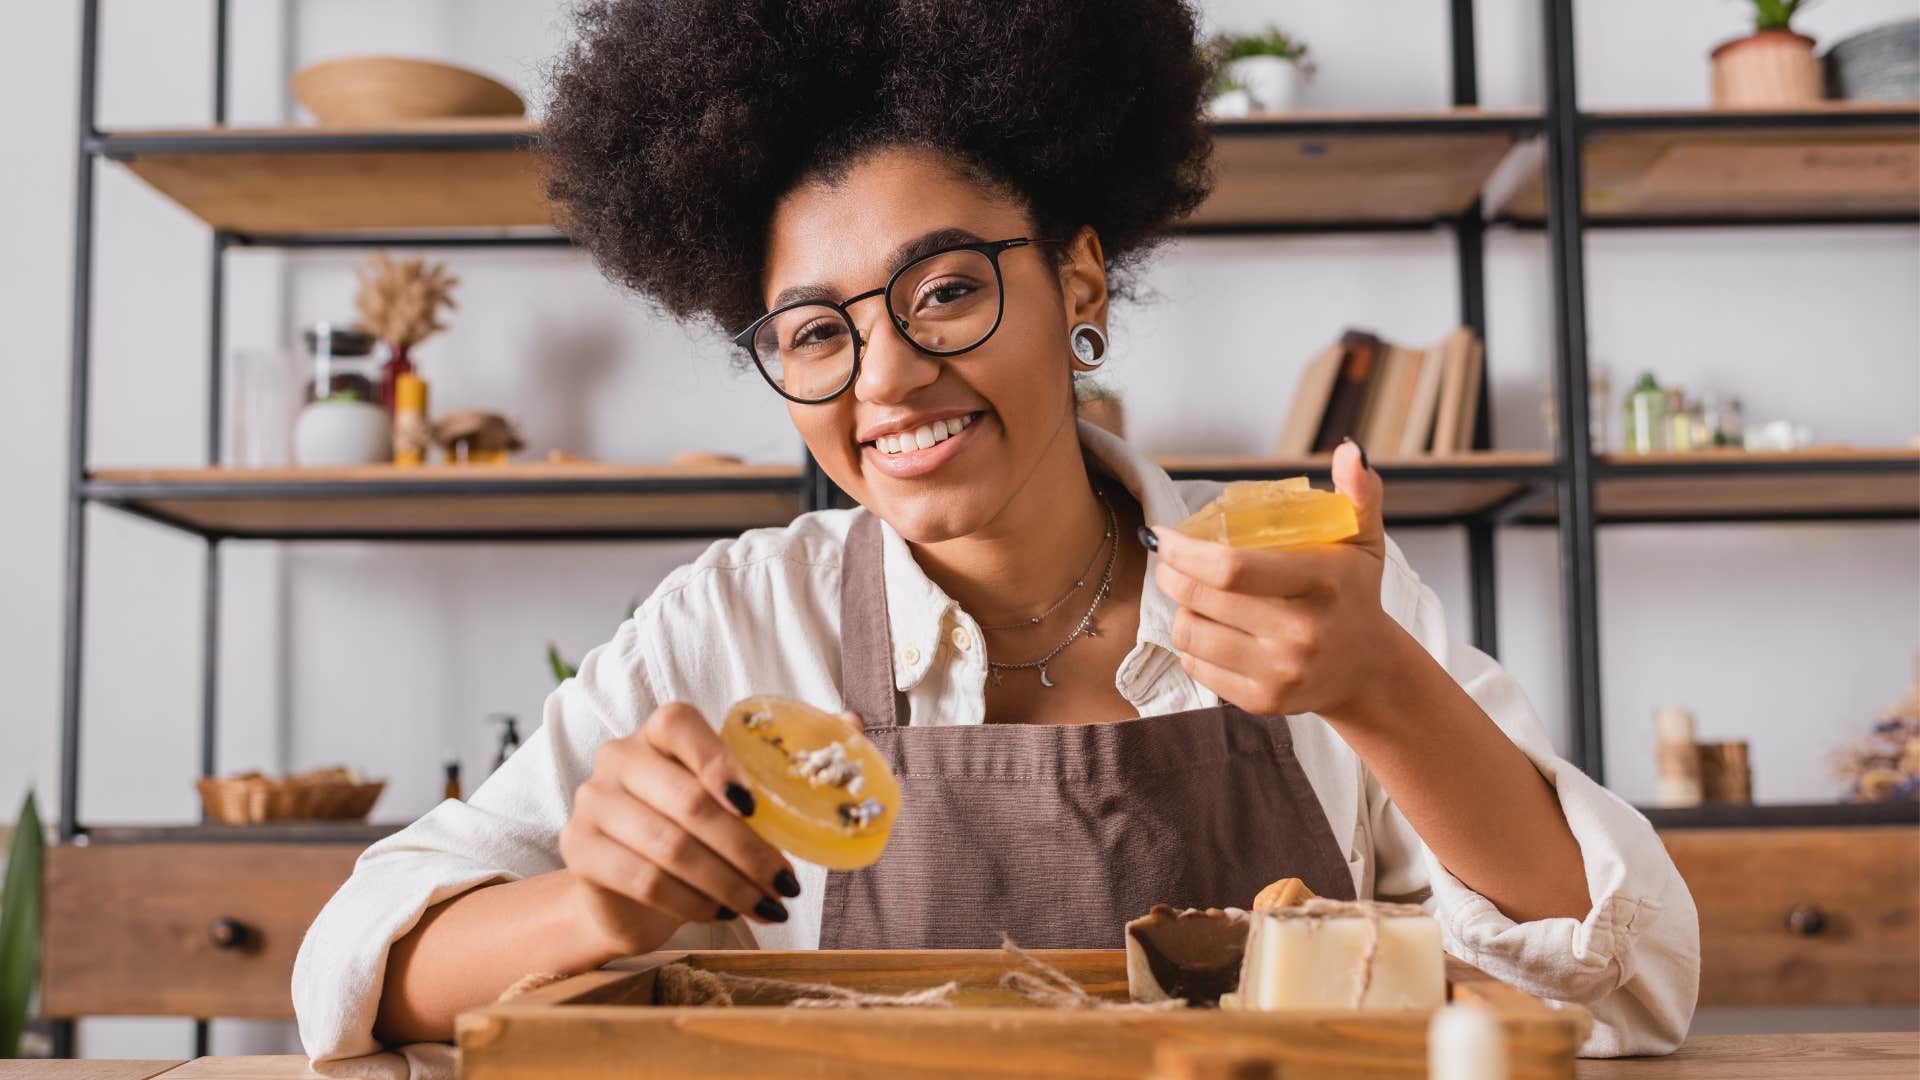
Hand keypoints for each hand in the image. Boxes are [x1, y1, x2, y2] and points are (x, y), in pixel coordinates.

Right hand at [559, 702, 798, 954]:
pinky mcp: (579, 851)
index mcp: (659, 730)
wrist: (625, 885)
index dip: (719, 762)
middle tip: (786, 883)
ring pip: (669, 848)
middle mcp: (618, 756)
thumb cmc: (694, 828)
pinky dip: (693, 903)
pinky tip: (722, 912)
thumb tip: (853, 721)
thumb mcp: (736, 793)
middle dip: (746, 849)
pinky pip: (645, 881)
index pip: (681, 724)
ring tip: (766, 906)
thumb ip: (786, 756)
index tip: (758, 807)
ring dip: (728, 884)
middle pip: (687, 802)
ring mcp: (593, 803)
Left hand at [1149, 441, 1403, 720]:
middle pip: (1202, 599)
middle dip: (1169, 575)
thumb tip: (1349, 450)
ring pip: (1191, 634)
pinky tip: (1204, 628)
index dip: (1184, 551)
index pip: (1232, 568)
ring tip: (1190, 595)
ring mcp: (1282, 672)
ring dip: (1179, 609)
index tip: (1161, 535)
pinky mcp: (1264, 701)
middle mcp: (1302, 633)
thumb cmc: (1354, 593)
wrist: (1368, 670)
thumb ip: (1359, 493)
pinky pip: (1197, 668)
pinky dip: (1189, 646)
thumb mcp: (1364, 540)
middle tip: (1166, 561)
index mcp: (1321, 583)